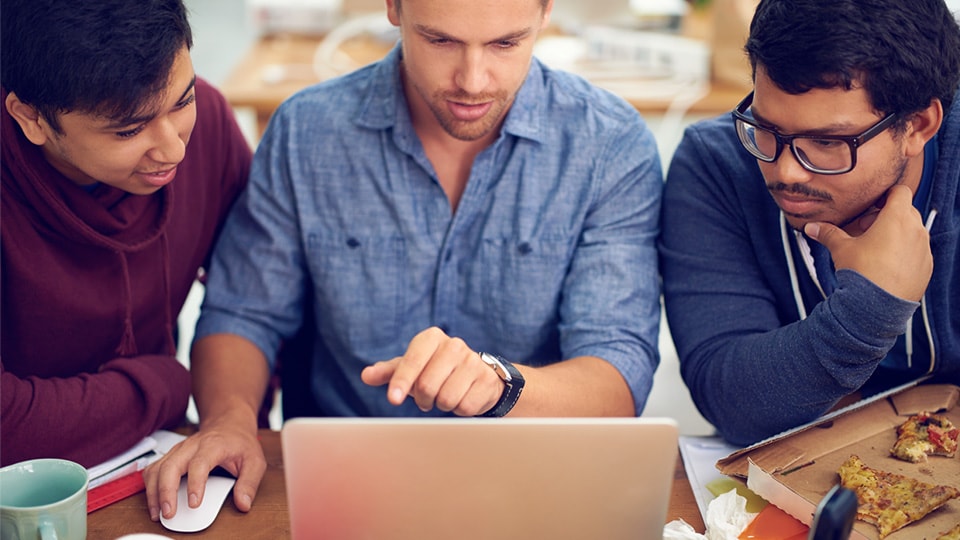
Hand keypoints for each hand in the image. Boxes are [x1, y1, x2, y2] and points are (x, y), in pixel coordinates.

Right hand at [142, 415, 265, 521]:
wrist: (228, 424)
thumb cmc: (239, 442)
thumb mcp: (255, 461)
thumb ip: (249, 483)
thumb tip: (243, 503)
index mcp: (213, 445)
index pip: (200, 464)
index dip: (195, 484)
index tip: (194, 503)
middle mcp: (191, 446)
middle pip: (171, 466)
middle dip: (166, 491)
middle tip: (168, 513)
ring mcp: (178, 450)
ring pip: (157, 468)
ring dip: (153, 491)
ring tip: (157, 513)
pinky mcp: (170, 455)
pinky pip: (153, 469)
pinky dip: (149, 486)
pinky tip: (154, 501)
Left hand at [360, 327, 504, 415]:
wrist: (478, 376)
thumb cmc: (437, 371)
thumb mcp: (412, 368)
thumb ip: (389, 372)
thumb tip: (367, 375)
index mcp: (431, 338)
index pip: (412, 361)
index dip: (401, 382)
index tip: (393, 399)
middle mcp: (454, 345)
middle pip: (427, 385)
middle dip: (423, 399)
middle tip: (425, 399)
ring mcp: (473, 362)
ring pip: (446, 398)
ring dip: (441, 405)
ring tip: (444, 396)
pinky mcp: (487, 380)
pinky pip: (465, 407)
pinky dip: (459, 409)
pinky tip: (462, 398)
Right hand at [804, 184, 931, 301]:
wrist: (877, 307)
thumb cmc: (862, 273)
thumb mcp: (841, 249)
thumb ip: (828, 233)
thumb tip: (810, 227)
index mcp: (897, 218)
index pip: (900, 192)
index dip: (885, 195)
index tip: (872, 206)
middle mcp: (916, 230)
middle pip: (906, 211)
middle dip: (887, 216)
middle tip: (866, 230)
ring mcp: (924, 249)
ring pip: (913, 232)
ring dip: (897, 234)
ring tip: (875, 249)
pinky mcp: (927, 266)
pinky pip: (918, 251)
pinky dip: (905, 252)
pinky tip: (887, 265)